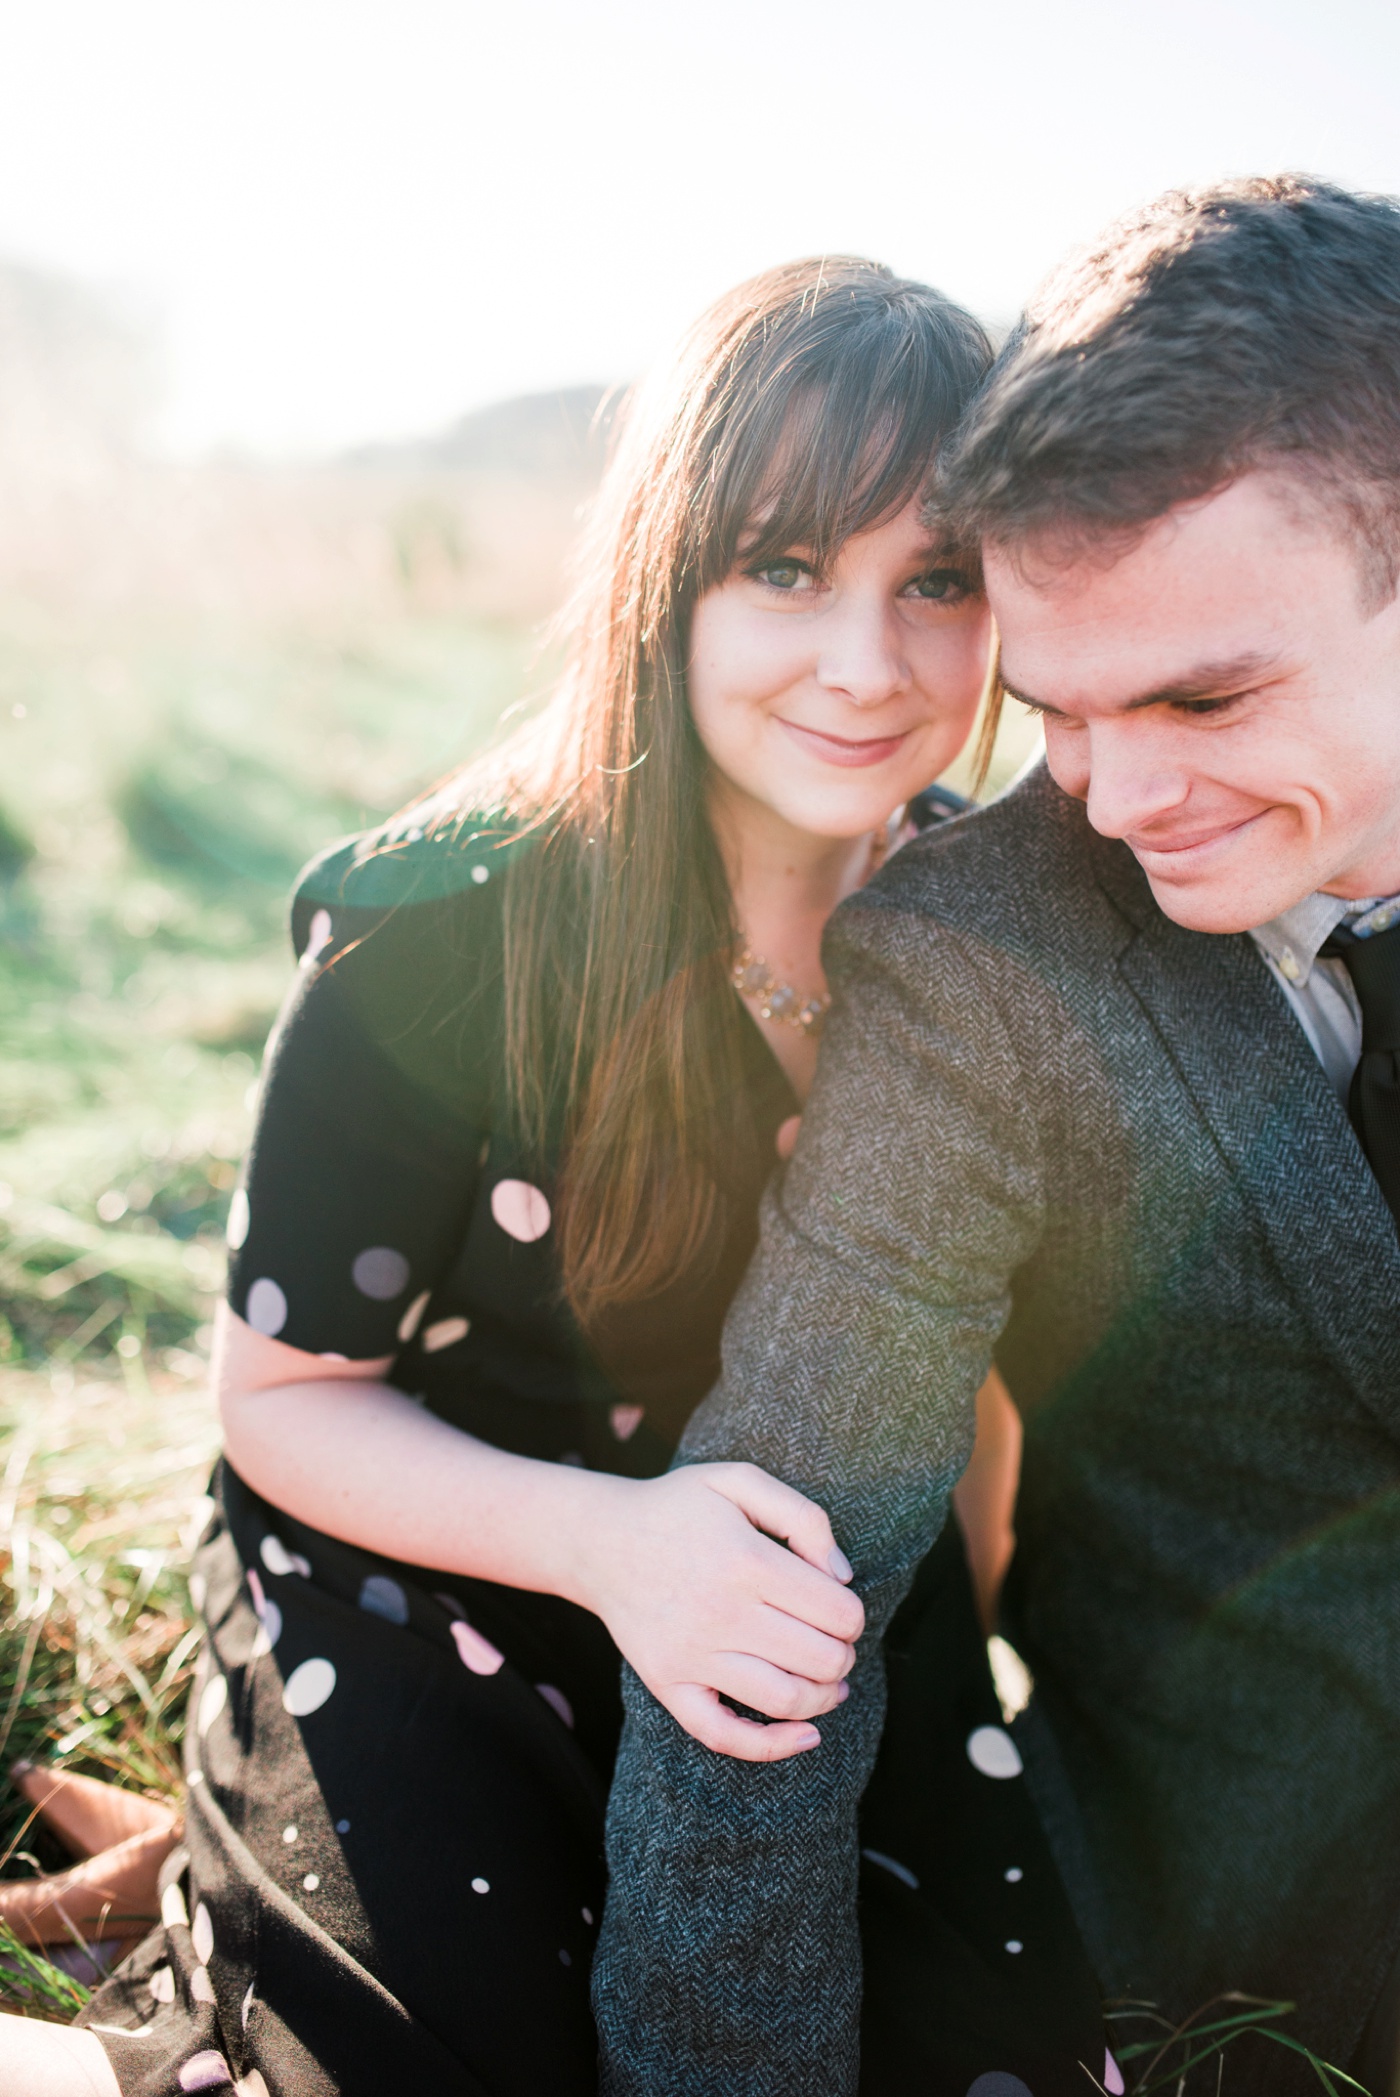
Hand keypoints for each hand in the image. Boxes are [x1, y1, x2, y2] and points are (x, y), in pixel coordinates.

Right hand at [570, 1463, 863, 1761]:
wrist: (600, 1539)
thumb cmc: (678, 1508)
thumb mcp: (740, 1481)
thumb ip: (803, 1517)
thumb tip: (842, 1575)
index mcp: (747, 1561)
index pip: (837, 1611)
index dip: (853, 1614)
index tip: (840, 1606)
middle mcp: (721, 1612)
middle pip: (821, 1659)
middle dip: (844, 1654)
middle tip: (836, 1641)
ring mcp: (692, 1654)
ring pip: (786, 1699)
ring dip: (825, 1697)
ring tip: (830, 1682)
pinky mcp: (668, 1683)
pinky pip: (723, 1735)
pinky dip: (772, 1746)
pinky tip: (805, 1735)